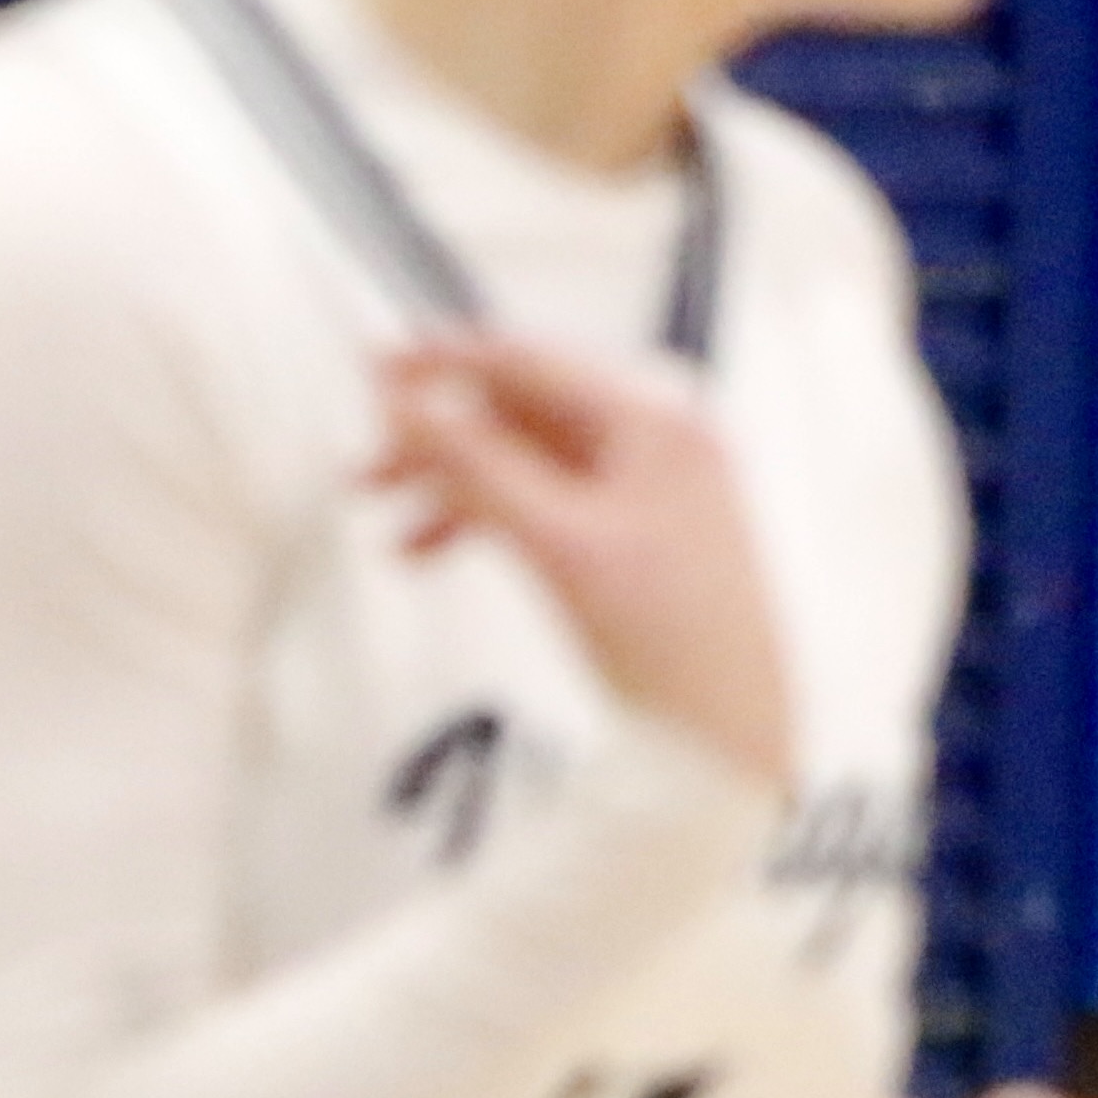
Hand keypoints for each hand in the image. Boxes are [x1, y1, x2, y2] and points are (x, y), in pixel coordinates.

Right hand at [372, 335, 794, 790]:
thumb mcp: (558, 544)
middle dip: (439, 440)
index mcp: (658, 426)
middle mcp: (660, 445)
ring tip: (390, 525)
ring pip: (526, 463)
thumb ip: (477, 467)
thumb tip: (408, 407)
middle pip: (523, 414)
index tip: (374, 368)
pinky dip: (488, 520)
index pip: (532, 364)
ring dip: (454, 486)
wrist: (729, 735)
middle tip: (368, 468)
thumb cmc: (675, 645)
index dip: (444, 363)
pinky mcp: (634, 537)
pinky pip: (544, 504)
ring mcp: (649, 491)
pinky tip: (433, 550)